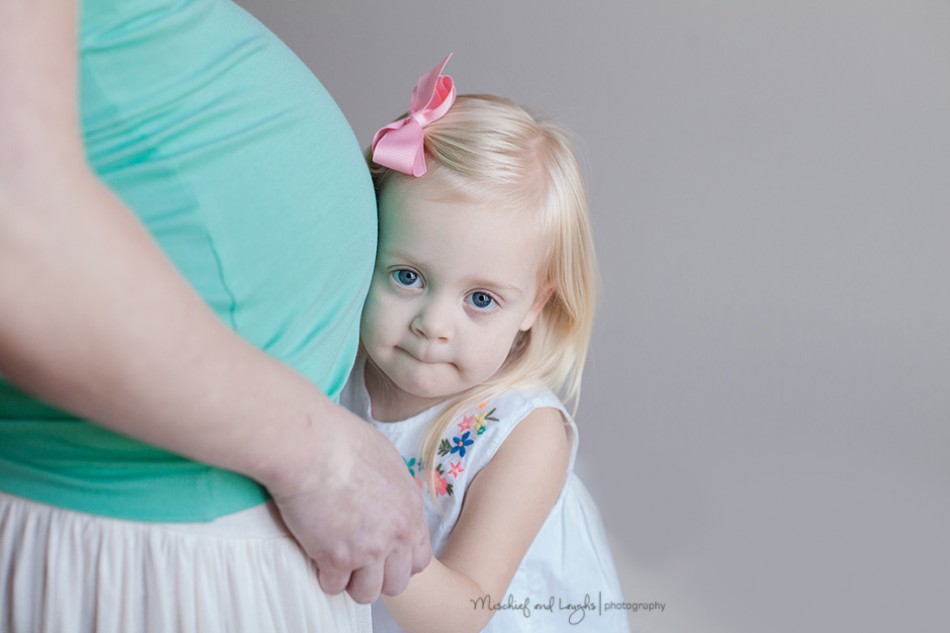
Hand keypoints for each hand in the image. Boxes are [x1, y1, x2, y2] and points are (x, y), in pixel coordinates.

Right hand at [268, 405, 431, 603]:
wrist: (311, 446)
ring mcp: (368, 549)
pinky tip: (316, 555)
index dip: (399, 560)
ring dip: (351, 581)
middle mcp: (396, 534)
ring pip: (367, 593)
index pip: (420, 558)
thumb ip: (393, 489)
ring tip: (335, 562)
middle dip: (377, 576)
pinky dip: (323, 575)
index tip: (381, 554)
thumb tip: (387, 497)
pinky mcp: (337, 558)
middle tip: (357, 561)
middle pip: (397, 582)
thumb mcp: (385, 459)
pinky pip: (333, 586)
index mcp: (410, 510)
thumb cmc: (341, 440)